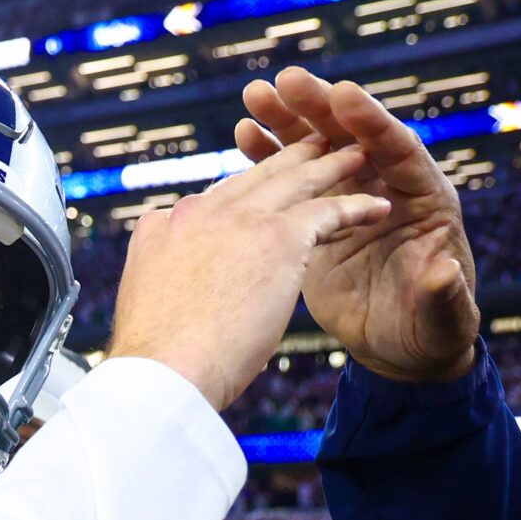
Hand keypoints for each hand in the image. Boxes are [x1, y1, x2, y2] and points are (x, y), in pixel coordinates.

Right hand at [109, 136, 390, 411]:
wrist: (159, 374)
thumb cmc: (151, 365)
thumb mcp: (141, 312)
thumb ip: (164, 290)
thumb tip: (176, 306)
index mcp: (160, 229)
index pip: (210, 203)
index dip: (241, 199)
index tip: (259, 201)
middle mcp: (196, 213)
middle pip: (252, 178)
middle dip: (288, 160)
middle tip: (314, 145)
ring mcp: (234, 219)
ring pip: (294, 181)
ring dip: (330, 166)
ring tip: (356, 155)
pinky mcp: (274, 236)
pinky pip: (327, 211)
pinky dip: (356, 207)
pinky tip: (378, 207)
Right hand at [236, 67, 479, 382]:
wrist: (402, 346)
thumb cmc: (432, 330)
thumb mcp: (444, 317)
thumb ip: (444, 294)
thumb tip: (443, 273)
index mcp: (424, 200)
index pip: (398, 149)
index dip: (371, 123)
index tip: (343, 97)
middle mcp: (386, 187)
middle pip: (353, 136)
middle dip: (320, 108)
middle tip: (288, 80)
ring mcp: (349, 199)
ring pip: (318, 150)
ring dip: (287, 121)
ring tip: (256, 96)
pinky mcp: (317, 220)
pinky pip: (293, 179)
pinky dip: (270, 156)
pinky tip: (244, 133)